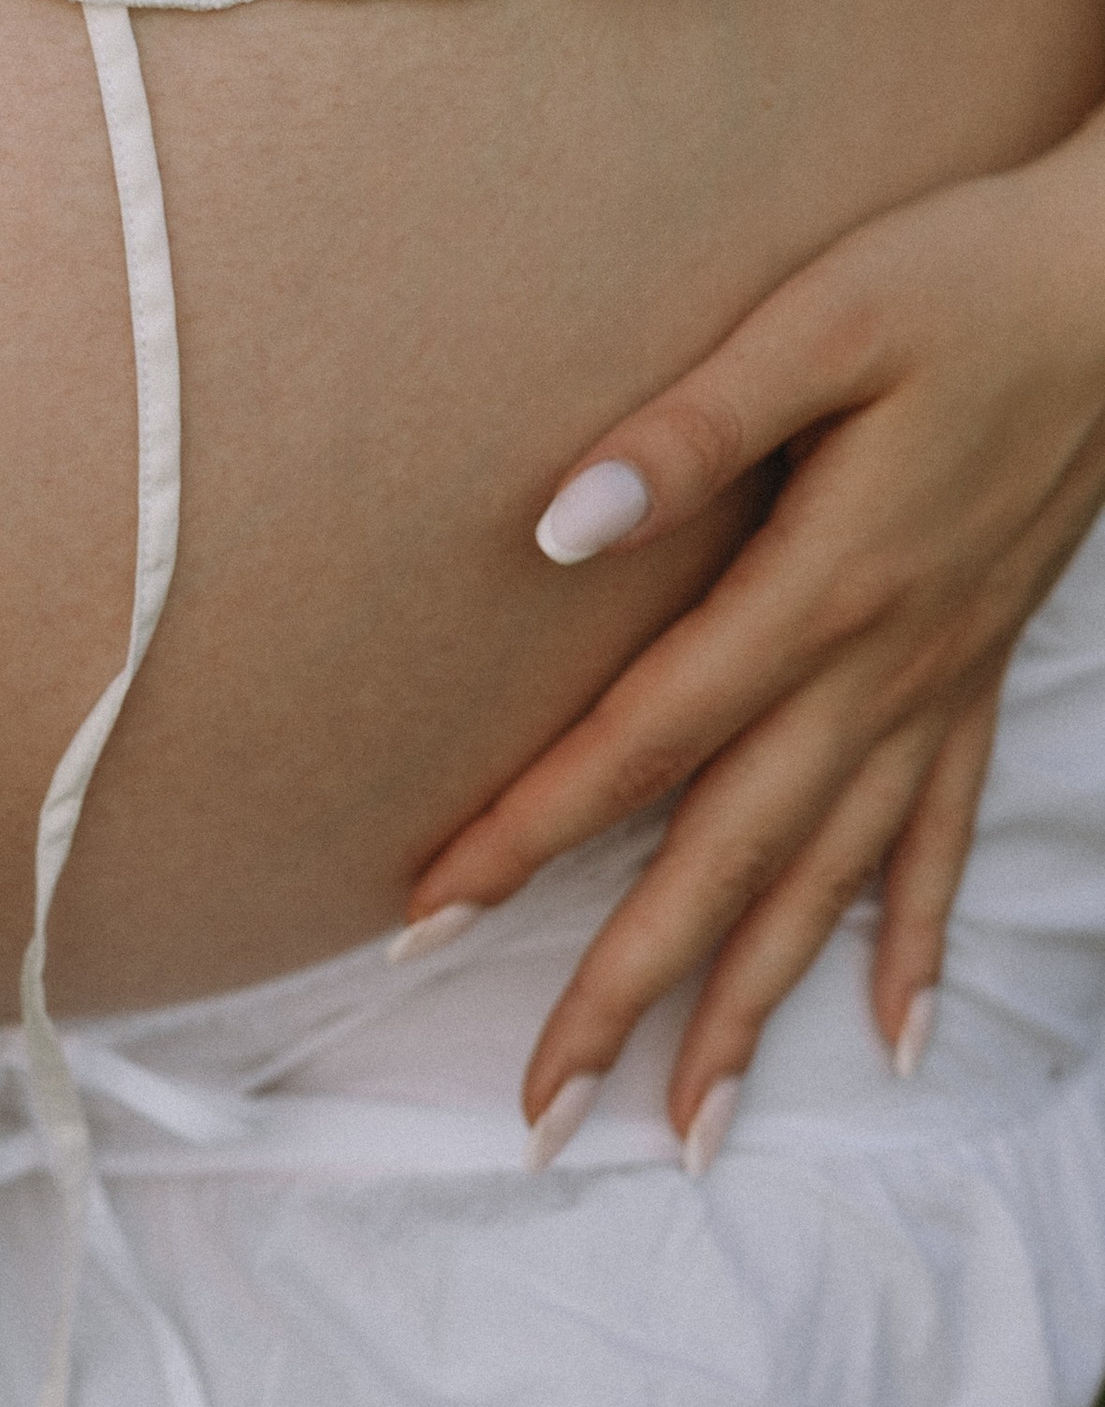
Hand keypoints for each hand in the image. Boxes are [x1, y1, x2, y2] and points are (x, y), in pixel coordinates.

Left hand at [400, 104, 1104, 1159]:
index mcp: (820, 588)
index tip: (426, 917)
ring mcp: (936, 691)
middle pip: (724, 864)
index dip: (526, 835)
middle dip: (625, 995)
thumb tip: (555, 526)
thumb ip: (688, 428)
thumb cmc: (964, 275)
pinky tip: (893, 1037)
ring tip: (687, 1131)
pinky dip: (913, 946)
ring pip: (827, 889)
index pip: (639, 744)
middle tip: (541, 1112)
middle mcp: (878, 672)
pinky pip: (943, 844)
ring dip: (751, 1012)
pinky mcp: (979, 681)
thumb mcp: (822, 318)